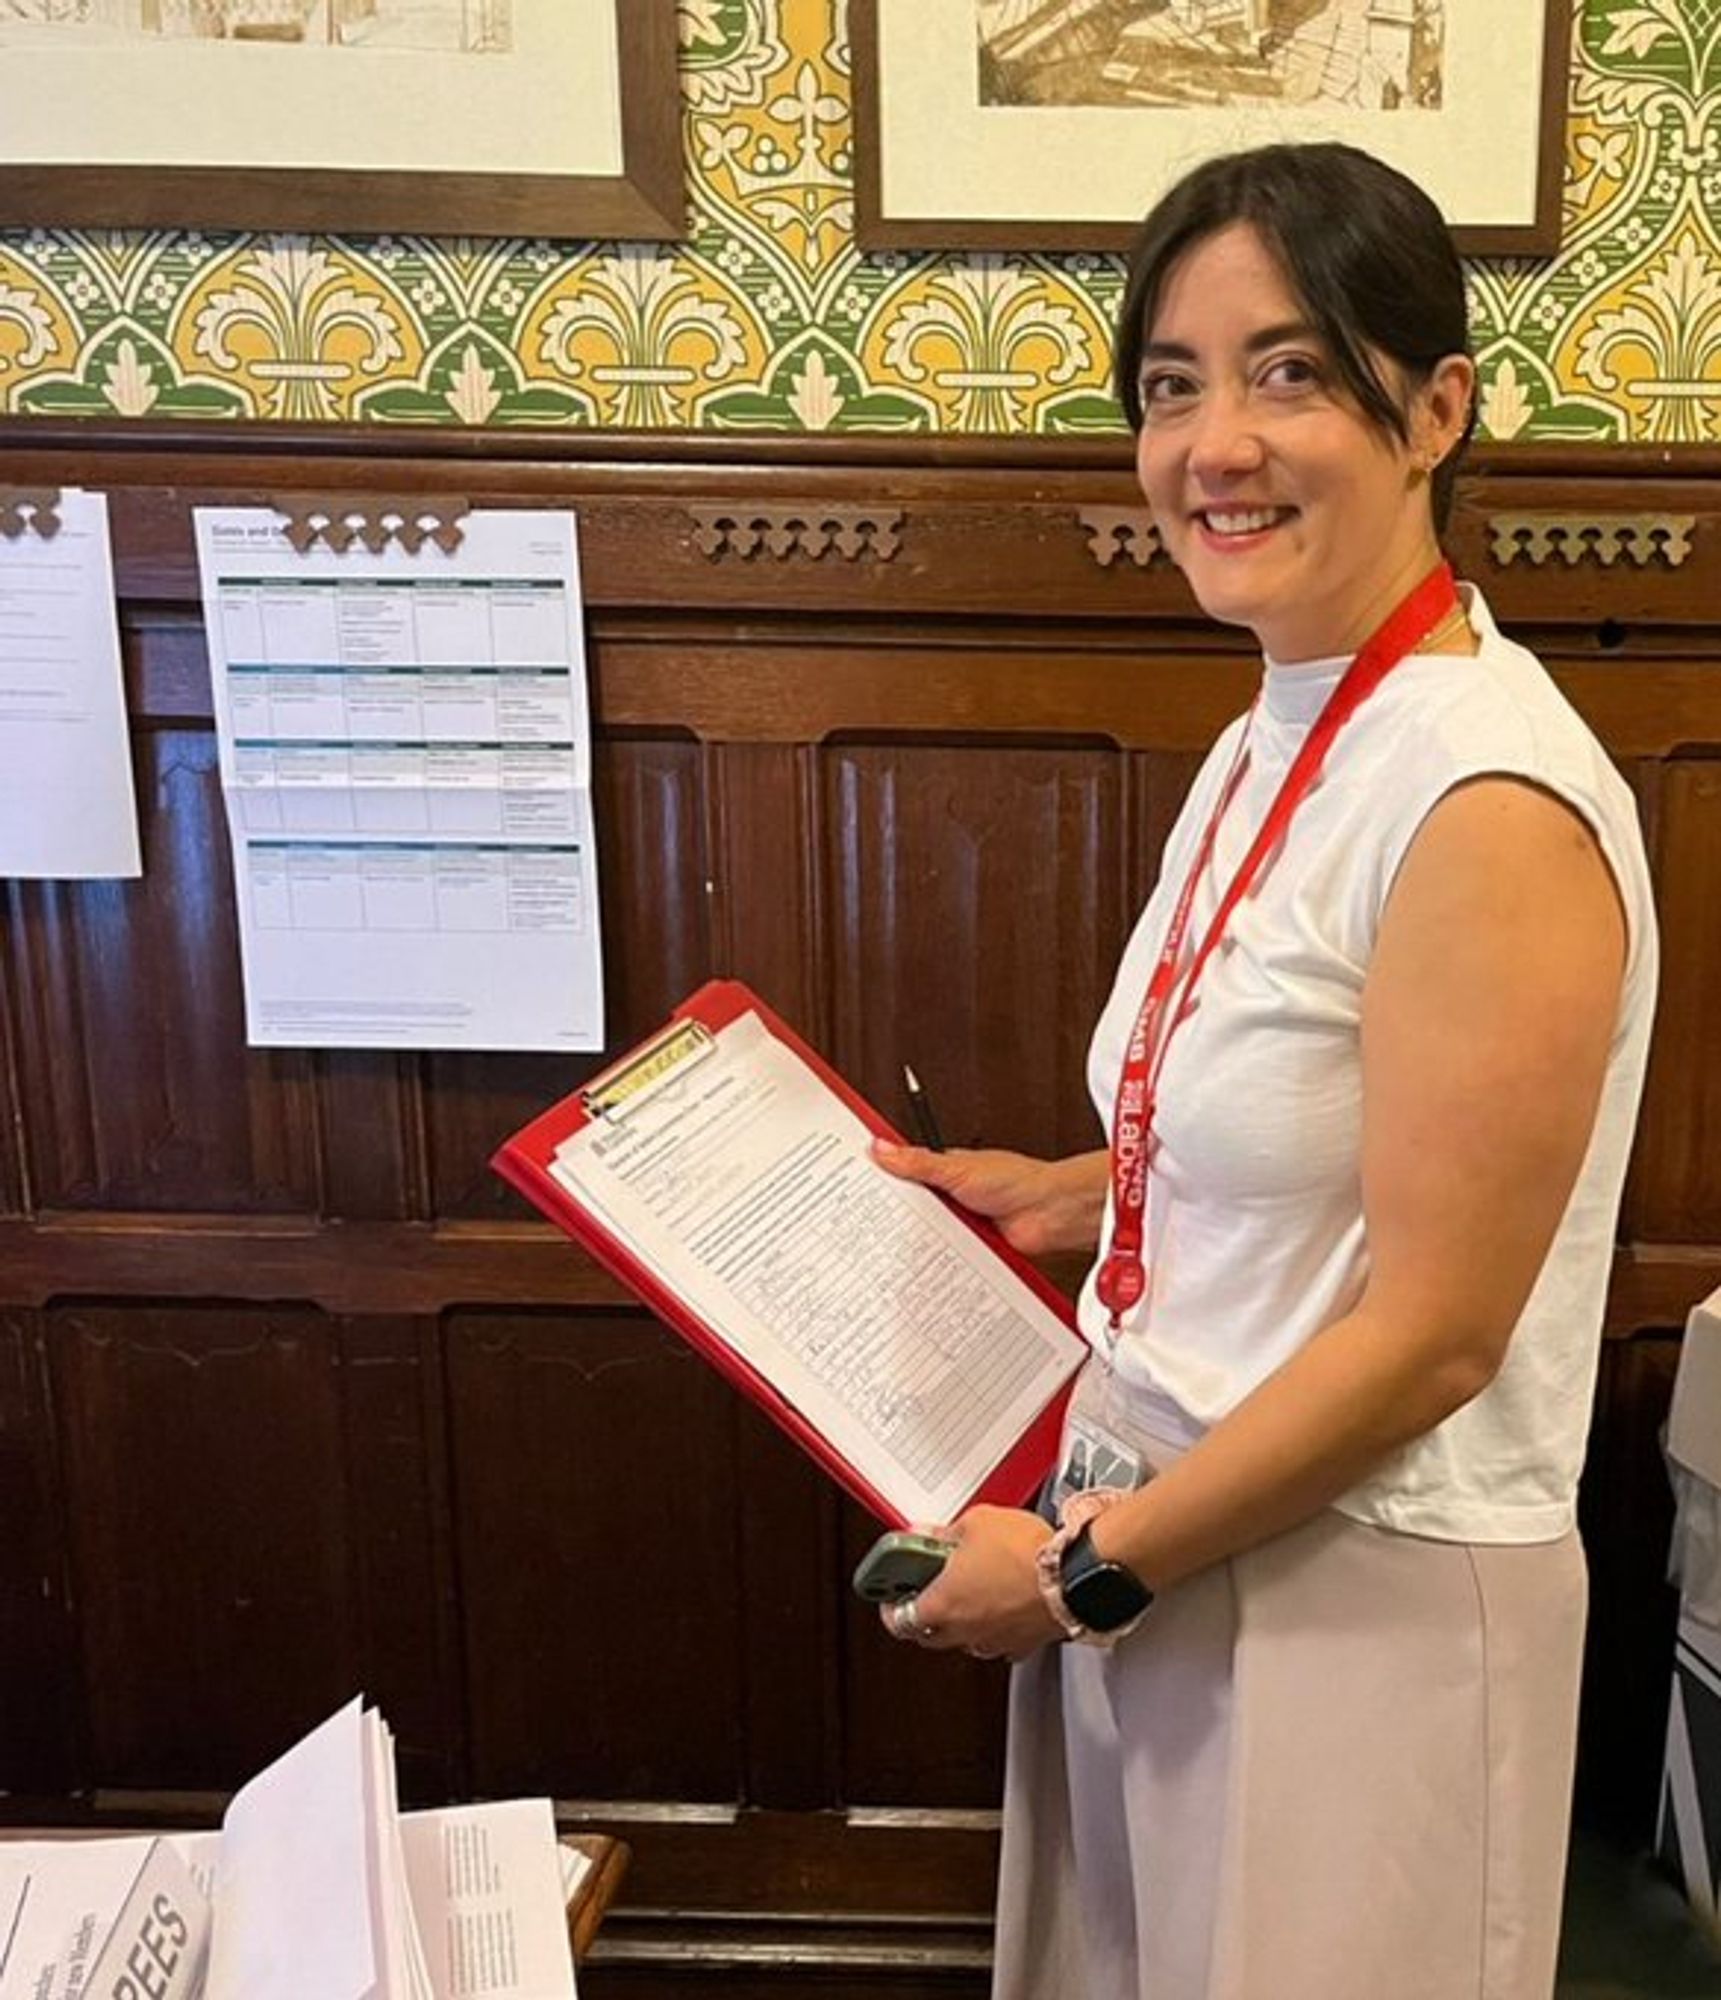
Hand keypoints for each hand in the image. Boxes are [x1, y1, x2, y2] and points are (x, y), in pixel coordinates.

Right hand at [871, 1142, 1107, 1257]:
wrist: (1051, 1213)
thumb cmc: (1017, 1181)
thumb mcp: (957, 1169)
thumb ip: (917, 1163)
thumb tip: (881, 1147)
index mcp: (945, 1171)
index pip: (904, 1173)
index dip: (881, 1181)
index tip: (854, 1187)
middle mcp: (951, 1197)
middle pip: (911, 1208)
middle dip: (893, 1217)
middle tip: (864, 1225)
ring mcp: (960, 1224)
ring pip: (927, 1235)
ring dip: (918, 1240)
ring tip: (891, 1248)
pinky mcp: (970, 1248)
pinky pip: (946, 1256)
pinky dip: (938, 1261)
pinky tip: (925, 1265)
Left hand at [877, 1505, 1061, 1661]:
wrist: (1073, 1576)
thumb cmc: (1024, 1553)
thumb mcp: (975, 1523)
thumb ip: (944, 1534)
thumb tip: (928, 1535)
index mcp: (941, 1606)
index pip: (899, 1620)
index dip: (891, 1606)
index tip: (891, 1595)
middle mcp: (963, 1632)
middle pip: (928, 1635)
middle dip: (924, 1615)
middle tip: (928, 1590)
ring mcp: (993, 1642)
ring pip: (964, 1638)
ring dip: (961, 1619)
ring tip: (971, 1590)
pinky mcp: (1021, 1644)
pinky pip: (998, 1639)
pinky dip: (994, 1624)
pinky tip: (1003, 1601)